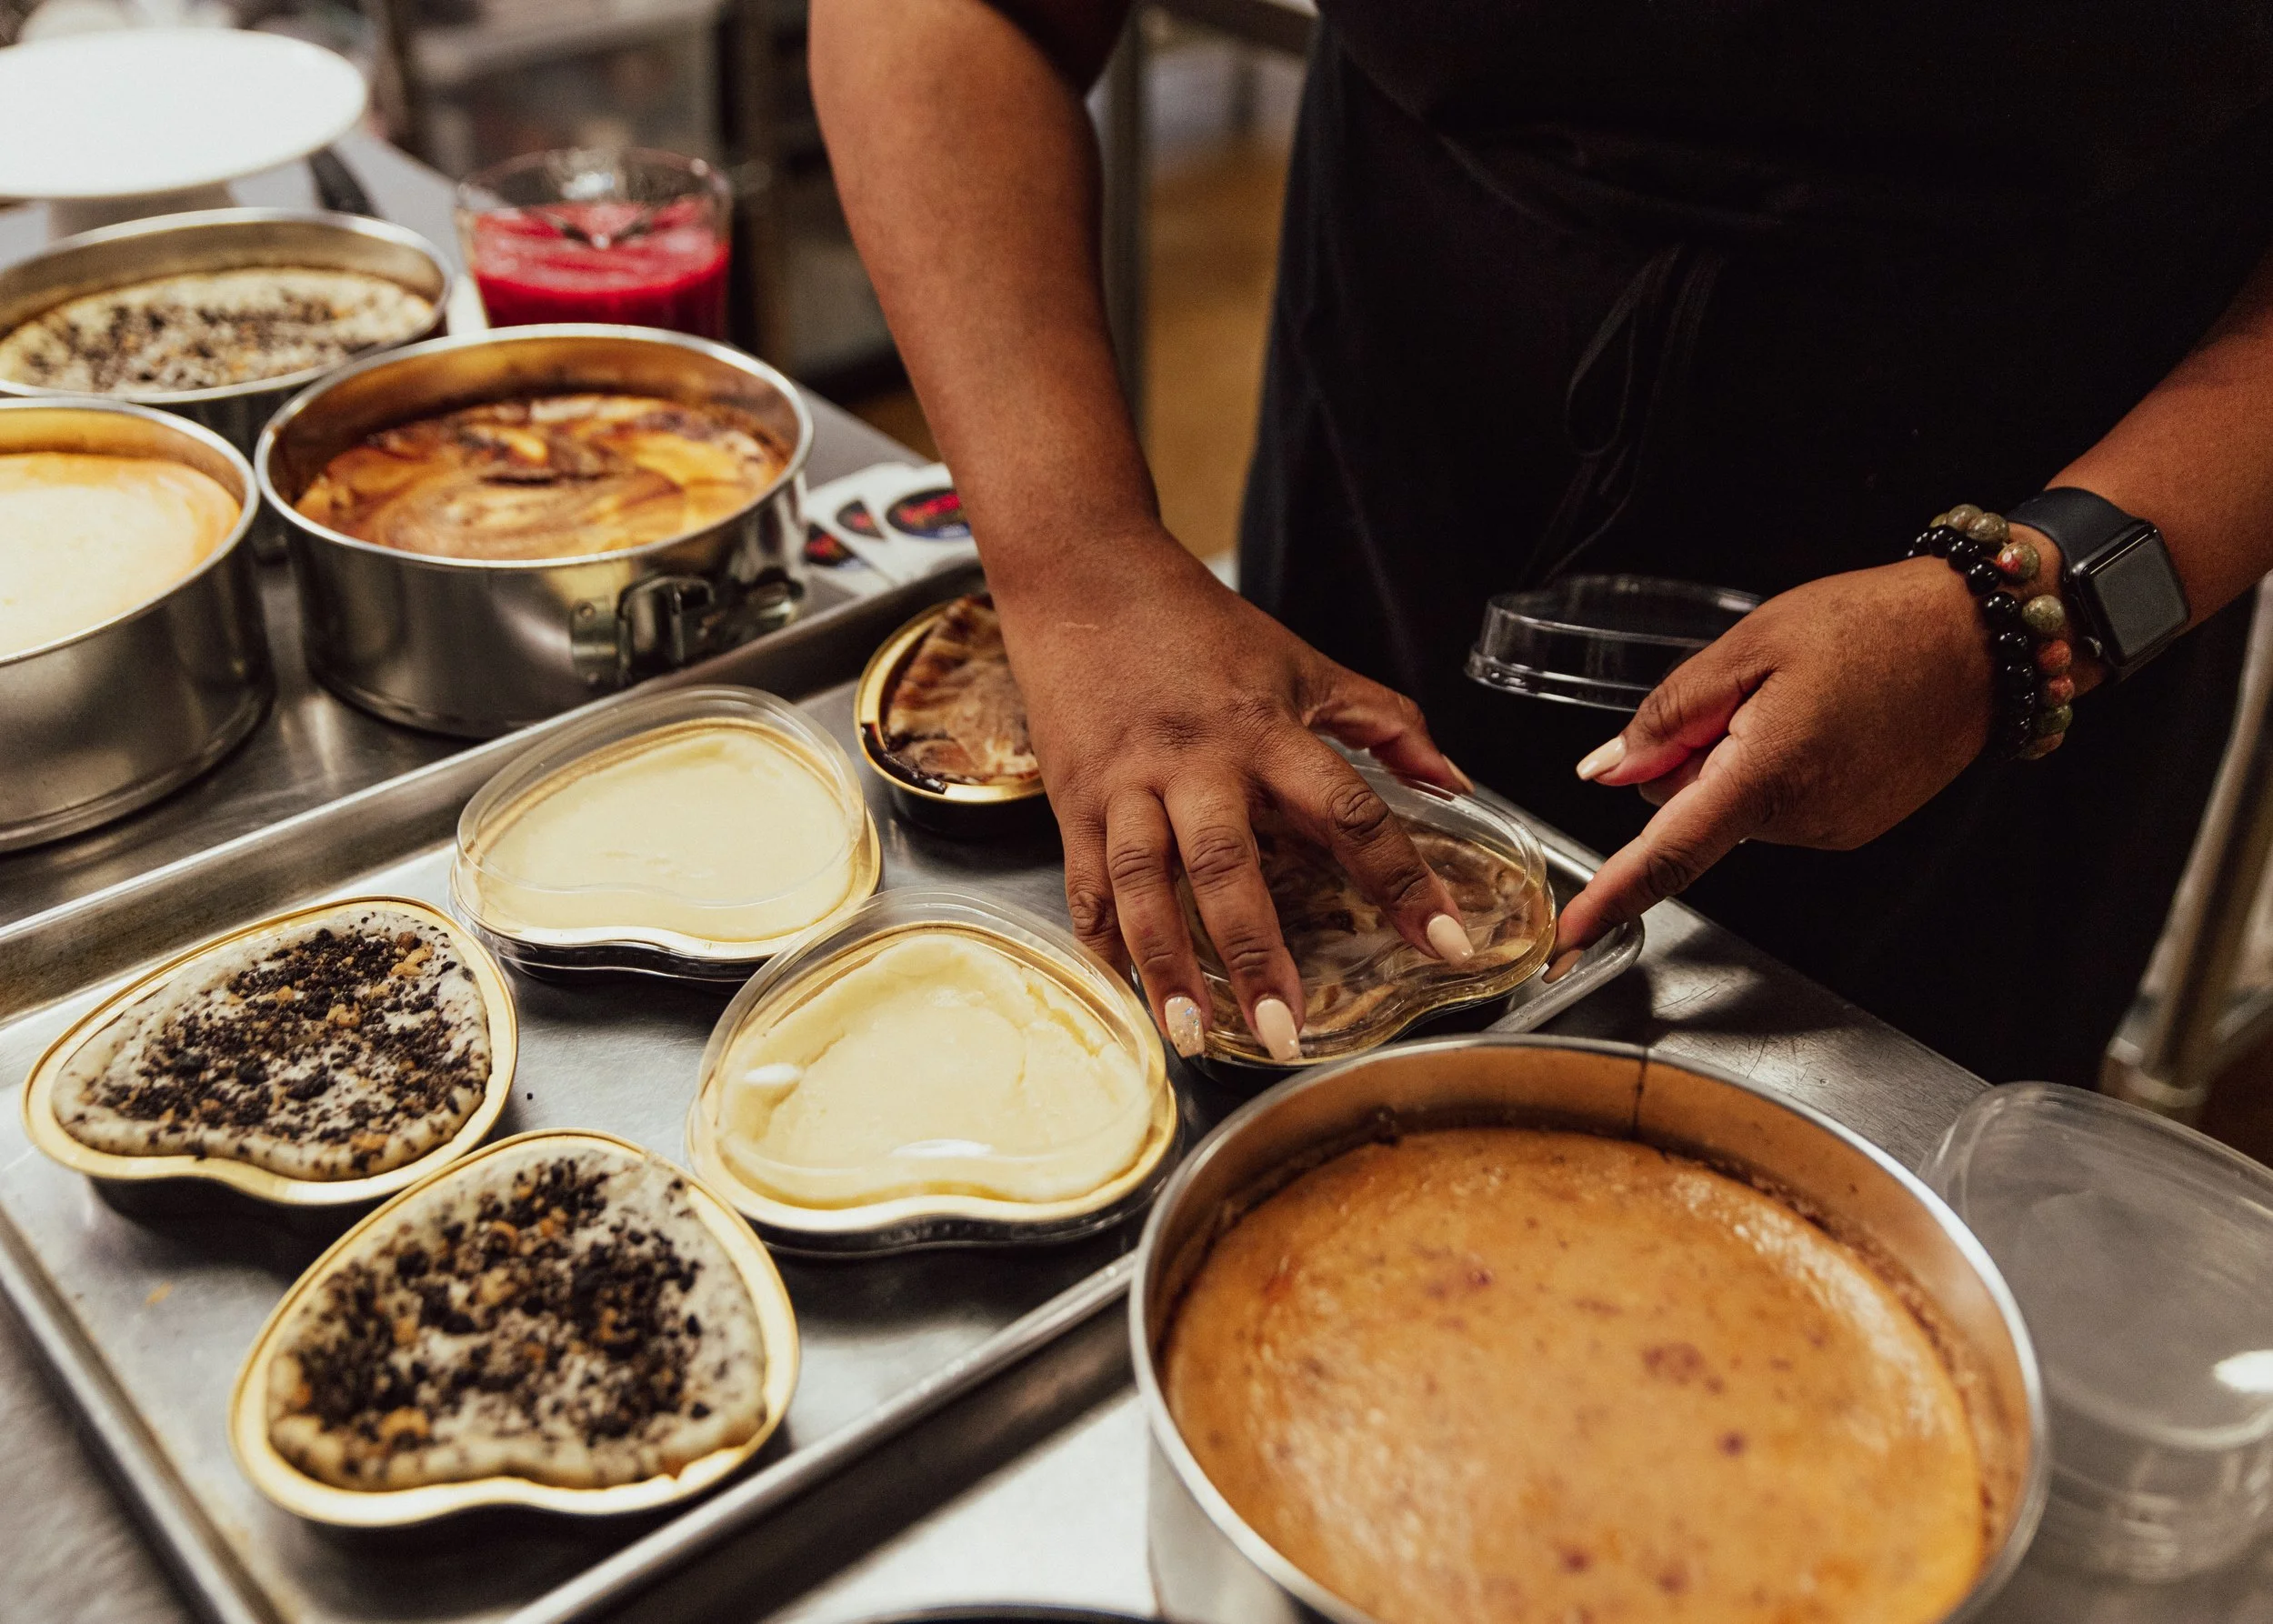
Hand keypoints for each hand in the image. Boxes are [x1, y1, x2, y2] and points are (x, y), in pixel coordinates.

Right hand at [992, 531, 1475, 1060]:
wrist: (1083, 574)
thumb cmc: (1197, 626)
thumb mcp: (1302, 663)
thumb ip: (1382, 721)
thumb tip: (1452, 780)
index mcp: (1265, 729)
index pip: (1350, 812)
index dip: (1403, 881)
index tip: (1444, 943)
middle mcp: (1194, 762)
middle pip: (1227, 865)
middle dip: (1257, 954)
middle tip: (1287, 1031)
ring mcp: (1125, 785)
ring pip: (1142, 886)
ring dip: (1169, 967)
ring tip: (1195, 1037)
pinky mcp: (1071, 800)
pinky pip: (1086, 885)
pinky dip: (1104, 945)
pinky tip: (1128, 998)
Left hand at [1555, 558, 2019, 950]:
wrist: (1983, 640)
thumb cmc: (1875, 626)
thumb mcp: (1752, 646)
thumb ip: (1672, 715)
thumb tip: (1607, 771)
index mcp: (1767, 773)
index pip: (1670, 851)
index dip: (1614, 896)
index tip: (1569, 934)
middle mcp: (1801, 819)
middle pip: (1692, 809)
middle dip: (1689, 759)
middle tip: (1745, 694)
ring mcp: (1832, 831)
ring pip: (1734, 806)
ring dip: (1739, 760)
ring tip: (1800, 701)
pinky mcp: (1852, 828)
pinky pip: (1779, 807)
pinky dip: (1777, 770)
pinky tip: (1820, 723)